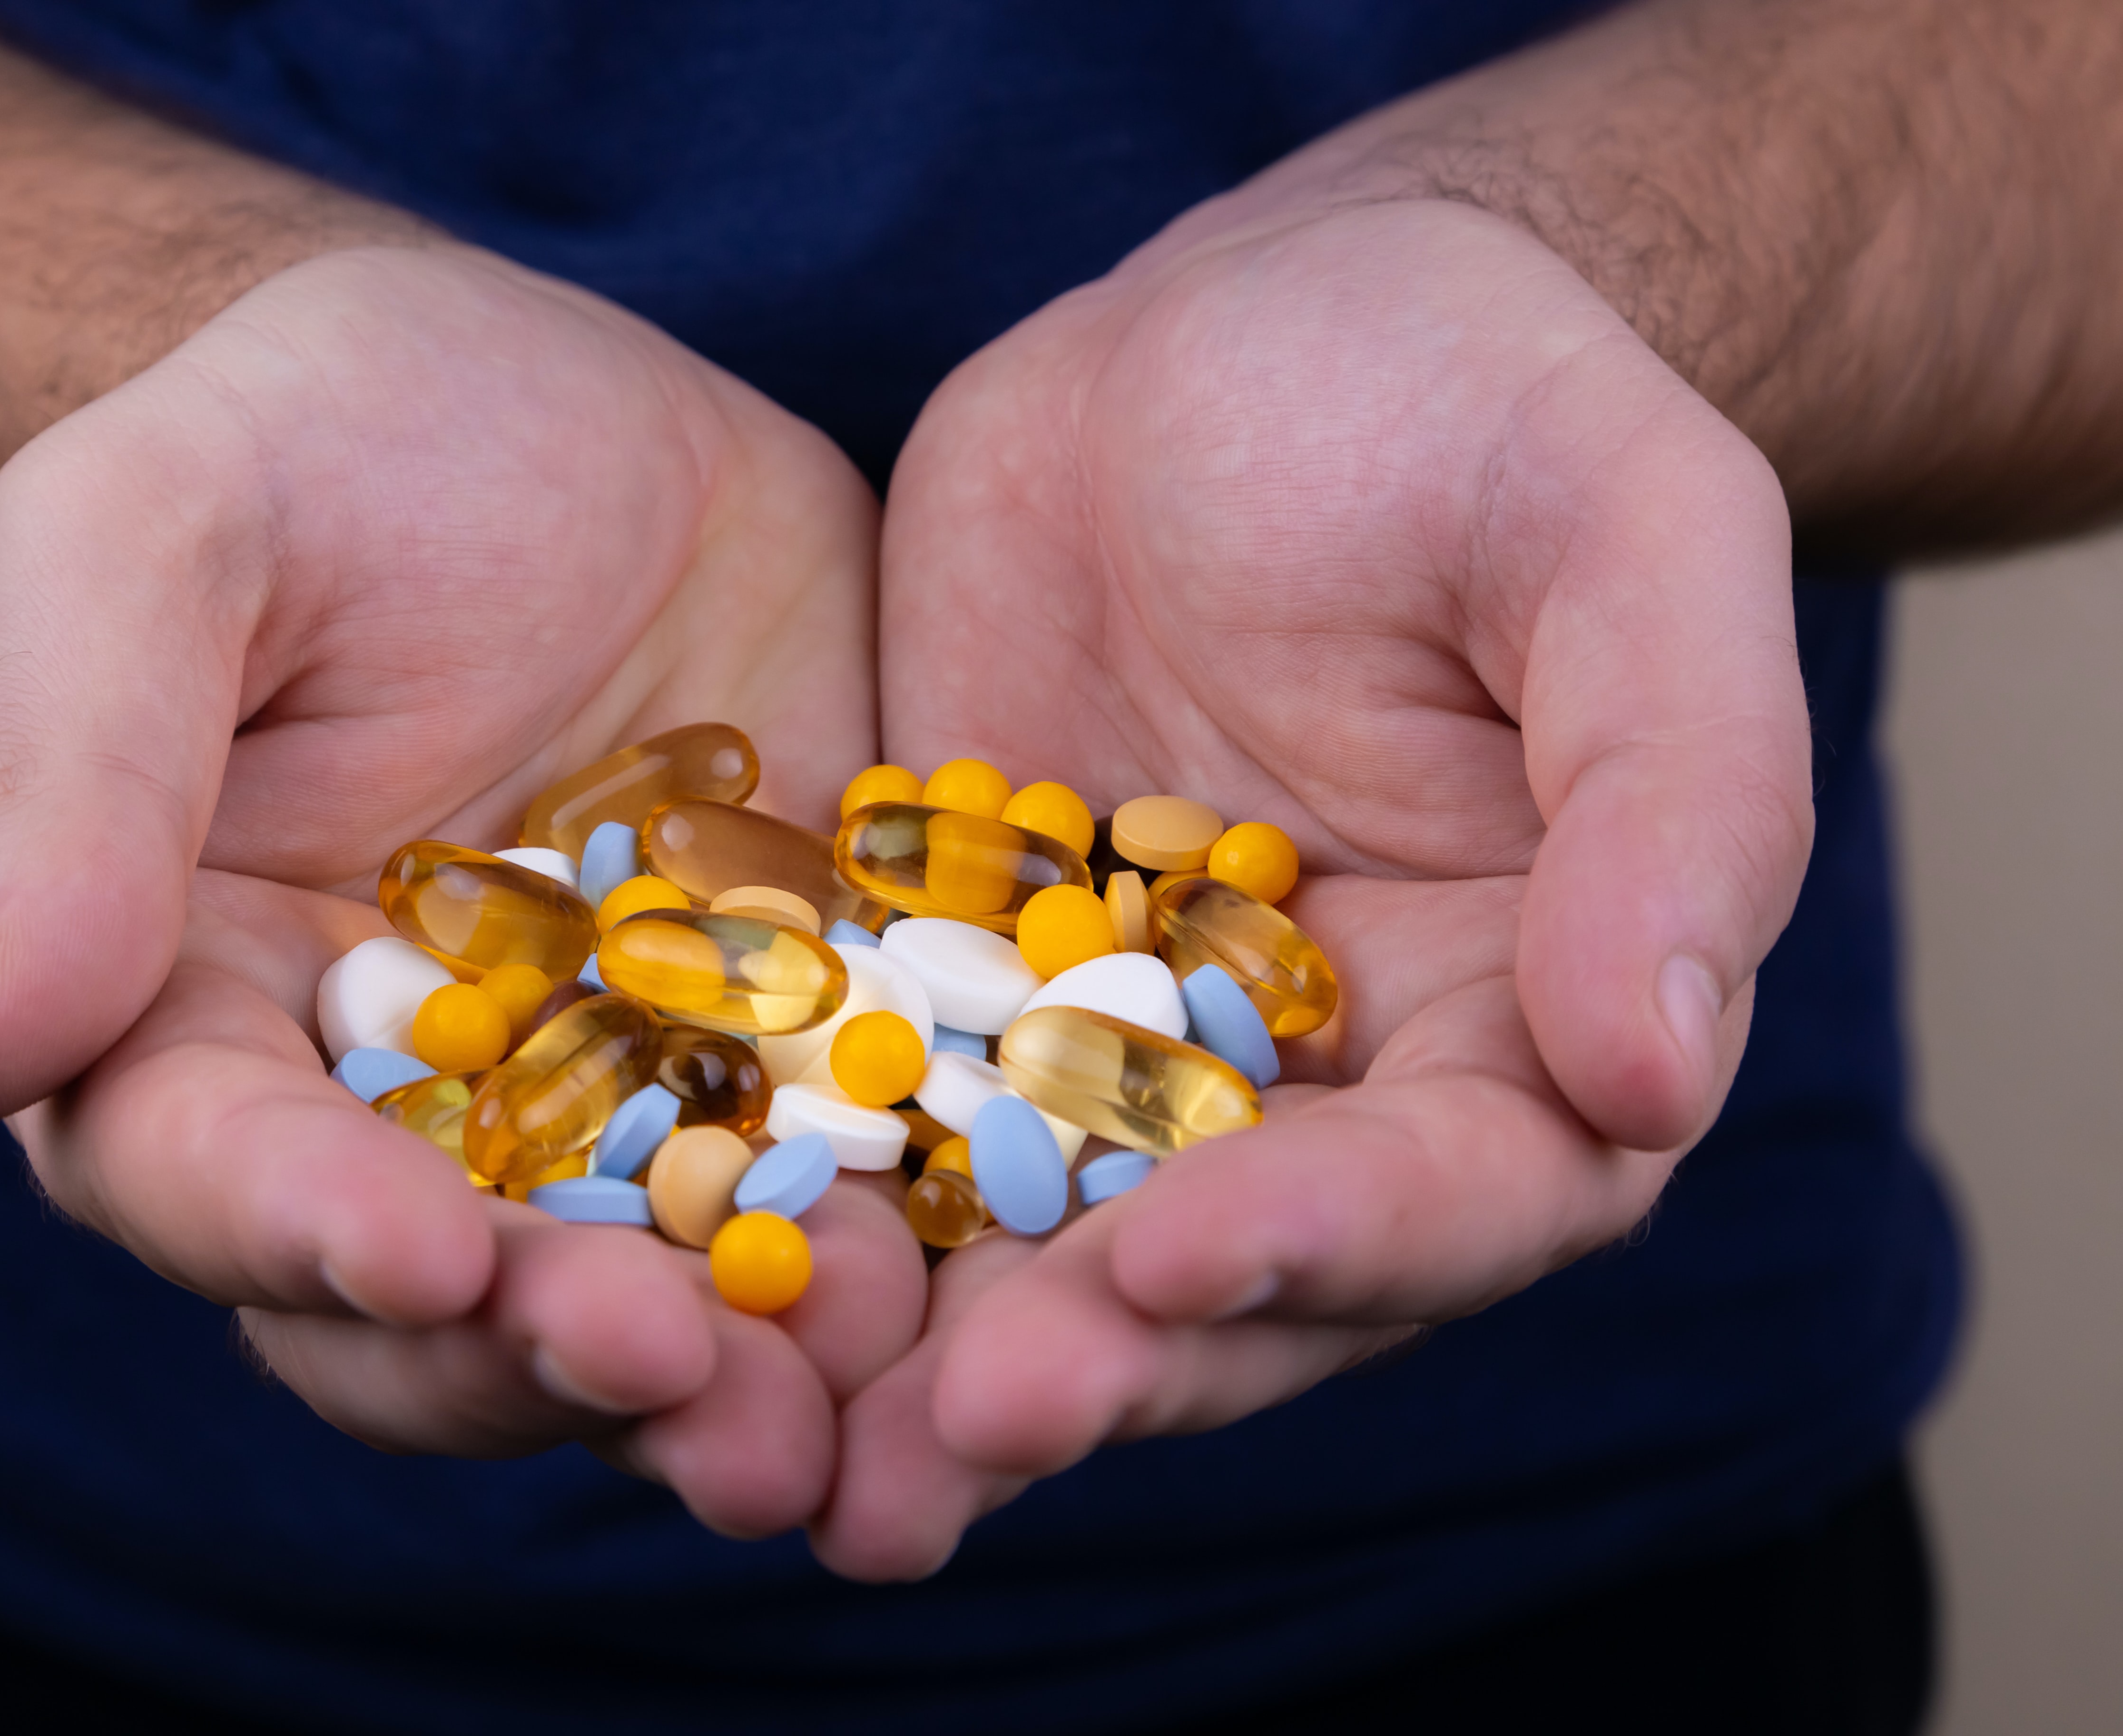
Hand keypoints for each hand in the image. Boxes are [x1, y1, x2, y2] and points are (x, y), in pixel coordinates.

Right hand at [0, 243, 921, 1532]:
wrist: (530, 399)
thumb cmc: (296, 443)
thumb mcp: (147, 543)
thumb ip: (62, 795)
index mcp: (204, 1026)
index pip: (222, 1177)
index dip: (308, 1238)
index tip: (417, 1260)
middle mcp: (405, 1111)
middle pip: (452, 1300)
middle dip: (560, 1357)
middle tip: (685, 1385)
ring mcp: (614, 1094)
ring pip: (659, 1283)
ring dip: (752, 1368)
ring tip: (853, 1391)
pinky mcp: (789, 1038)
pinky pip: (845, 1167)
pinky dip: (909, 1235)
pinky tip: (984, 1268)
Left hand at [816, 197, 1810, 1575]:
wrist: (1251, 332)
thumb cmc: (1480, 403)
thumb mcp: (1629, 537)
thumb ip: (1681, 790)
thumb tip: (1660, 1064)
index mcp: (1512, 1016)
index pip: (1458, 1192)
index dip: (1336, 1243)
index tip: (1184, 1257)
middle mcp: (1316, 1079)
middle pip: (1232, 1277)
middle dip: (1111, 1356)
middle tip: (972, 1422)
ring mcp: (1116, 1041)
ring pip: (1041, 1243)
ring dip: (938, 1357)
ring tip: (821, 1456)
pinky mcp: (955, 979)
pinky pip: (882, 1110)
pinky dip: (806, 1197)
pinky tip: (698, 1270)